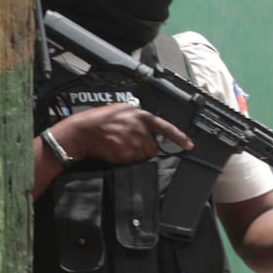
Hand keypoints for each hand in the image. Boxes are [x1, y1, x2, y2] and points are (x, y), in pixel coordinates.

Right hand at [55, 102, 191, 165]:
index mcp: (141, 117)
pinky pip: (131, 162)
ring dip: (134, 154)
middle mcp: (141, 130)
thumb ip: (135, 118)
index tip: (189, 145)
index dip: (179, 138)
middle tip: (128, 143)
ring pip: (143, 156)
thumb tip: (144, 126)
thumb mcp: (120, 110)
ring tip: (119, 146)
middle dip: (144, 148)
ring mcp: (134, 144)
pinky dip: (125, 159)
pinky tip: (115, 151)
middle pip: (153, 148)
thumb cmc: (97, 120)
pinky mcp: (126, 156)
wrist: (83, 132)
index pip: (166, 128)